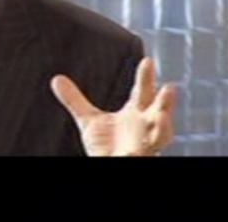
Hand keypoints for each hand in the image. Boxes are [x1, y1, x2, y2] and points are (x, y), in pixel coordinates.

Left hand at [50, 57, 175, 156]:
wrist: (110, 166)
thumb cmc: (108, 146)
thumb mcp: (89, 120)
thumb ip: (75, 100)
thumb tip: (57, 80)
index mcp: (136, 113)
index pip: (142, 92)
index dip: (145, 77)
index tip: (148, 61)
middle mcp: (145, 127)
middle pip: (157, 110)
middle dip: (163, 99)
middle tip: (169, 86)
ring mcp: (146, 145)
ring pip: (161, 136)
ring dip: (164, 127)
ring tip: (162, 117)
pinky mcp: (140, 159)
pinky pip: (140, 157)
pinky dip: (135, 155)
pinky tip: (130, 153)